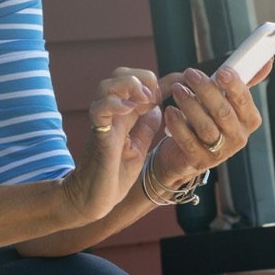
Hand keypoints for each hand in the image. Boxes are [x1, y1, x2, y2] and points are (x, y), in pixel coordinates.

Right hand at [62, 68, 163, 221]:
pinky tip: (129, 109)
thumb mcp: (138, 148)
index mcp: (124, 117)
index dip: (163, 80)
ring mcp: (103, 124)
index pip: (140, 85)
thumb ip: (145, 127)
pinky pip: (99, 111)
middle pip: (119, 75)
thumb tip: (158, 108)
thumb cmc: (113, 176)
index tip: (182, 80)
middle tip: (157, 94)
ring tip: (145, 97)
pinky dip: (113, 104)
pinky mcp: (98, 137)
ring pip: (106, 86)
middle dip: (141, 76)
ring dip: (128, 85)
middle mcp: (112, 115)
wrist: (92, 200)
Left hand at [152, 61, 267, 188]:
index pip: (244, 100)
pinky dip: (178, 124)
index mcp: (249, 120)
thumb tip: (268, 61)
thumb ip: (242, 82)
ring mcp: (220, 152)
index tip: (222, 71)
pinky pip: (188, 141)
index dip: (234, 85)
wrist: (185, 152)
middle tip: (190, 73)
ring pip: (206, 127)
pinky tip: (170, 111)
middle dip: (206, 90)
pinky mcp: (199, 160)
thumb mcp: (226, 100)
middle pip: (223, 112)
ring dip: (190, 105)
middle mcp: (238, 137)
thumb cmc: (209, 119)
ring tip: (177, 89)